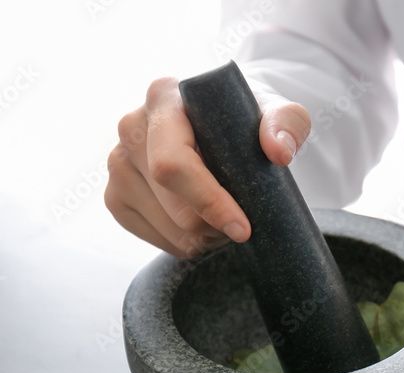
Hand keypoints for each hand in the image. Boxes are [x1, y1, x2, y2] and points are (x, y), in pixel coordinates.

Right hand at [105, 77, 310, 256]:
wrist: (220, 126)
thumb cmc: (246, 119)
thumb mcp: (279, 112)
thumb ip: (287, 123)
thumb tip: (277, 151)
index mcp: (163, 96)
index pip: (174, 164)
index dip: (208, 202)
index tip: (242, 228)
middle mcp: (131, 126)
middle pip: (173, 205)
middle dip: (214, 227)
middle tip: (243, 224)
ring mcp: (117, 163)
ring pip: (166, 228)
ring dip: (204, 238)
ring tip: (226, 221)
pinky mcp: (115, 195)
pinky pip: (153, 238)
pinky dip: (184, 244)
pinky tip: (203, 227)